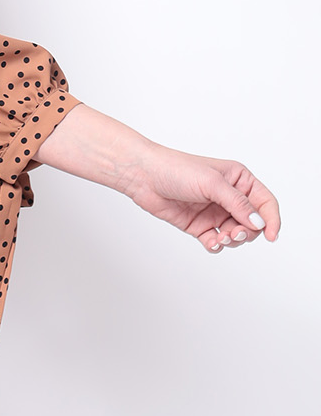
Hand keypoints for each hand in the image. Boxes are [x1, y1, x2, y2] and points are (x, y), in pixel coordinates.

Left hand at [36, 106, 279, 253]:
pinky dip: (217, 245)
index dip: (271, 220)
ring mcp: (214, 212)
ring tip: (220, 238)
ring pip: (235, 234)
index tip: (271, 236)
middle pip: (252, 223)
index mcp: (239, 180)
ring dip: (232, 240)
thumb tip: (258, 223)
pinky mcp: (199, 225)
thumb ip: (237, 204)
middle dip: (247, 232)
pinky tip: (211, 243)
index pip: (265, 202)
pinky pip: (215, 241)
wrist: (144, 177)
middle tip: (233, 234)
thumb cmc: (177, 170)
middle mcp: (229, 197)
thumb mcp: (213, 184)